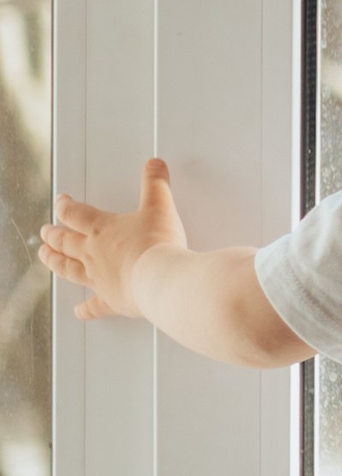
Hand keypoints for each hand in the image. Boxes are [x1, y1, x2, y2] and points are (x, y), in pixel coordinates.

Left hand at [40, 159, 188, 322]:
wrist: (162, 279)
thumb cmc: (158, 244)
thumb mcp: (160, 207)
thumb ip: (155, 185)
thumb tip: (155, 165)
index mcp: (102, 229)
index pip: (76, 214)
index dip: (65, 206)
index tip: (60, 201)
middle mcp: (94, 254)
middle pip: (65, 242)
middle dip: (54, 235)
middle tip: (45, 232)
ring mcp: (99, 278)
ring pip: (69, 269)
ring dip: (55, 262)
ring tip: (45, 257)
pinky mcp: (111, 300)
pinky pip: (94, 305)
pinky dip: (86, 309)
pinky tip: (79, 311)